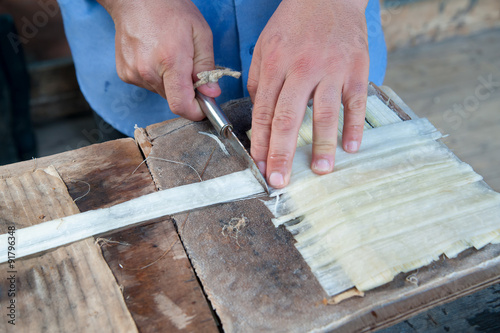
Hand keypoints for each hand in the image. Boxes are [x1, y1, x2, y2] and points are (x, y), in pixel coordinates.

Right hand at [98, 0, 219, 119]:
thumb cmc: (170, 10)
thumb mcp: (200, 34)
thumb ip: (207, 67)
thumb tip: (211, 94)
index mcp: (170, 61)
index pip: (181, 105)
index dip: (196, 111)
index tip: (204, 106)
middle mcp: (148, 71)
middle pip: (174, 99)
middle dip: (186, 91)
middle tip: (189, 68)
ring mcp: (134, 73)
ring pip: (161, 93)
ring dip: (170, 83)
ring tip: (169, 57)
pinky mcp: (125, 74)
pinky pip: (148, 85)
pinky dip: (156, 77)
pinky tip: (155, 57)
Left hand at [248, 0, 369, 187]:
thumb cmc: (293, 23)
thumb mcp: (264, 46)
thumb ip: (259, 80)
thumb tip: (258, 114)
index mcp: (275, 66)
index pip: (264, 113)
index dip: (260, 143)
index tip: (259, 167)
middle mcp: (302, 70)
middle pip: (288, 119)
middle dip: (282, 154)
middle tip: (280, 181)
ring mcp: (331, 70)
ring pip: (325, 114)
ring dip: (322, 146)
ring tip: (321, 171)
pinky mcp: (356, 69)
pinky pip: (356, 102)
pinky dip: (355, 126)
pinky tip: (351, 147)